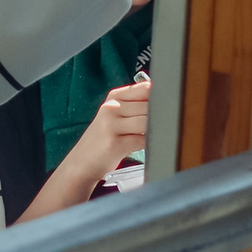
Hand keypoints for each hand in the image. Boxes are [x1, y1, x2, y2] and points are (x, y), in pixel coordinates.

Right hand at [18, 78, 153, 222]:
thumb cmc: (103, 139)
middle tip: (166, 123)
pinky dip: (150, 143)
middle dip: (160, 115)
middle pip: (148, 105)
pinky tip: (147, 145)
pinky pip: (142, 139)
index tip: (169, 104)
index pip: (145, 88)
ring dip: (155, 130)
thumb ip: (137, 106)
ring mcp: (111, 125)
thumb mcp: (115, 116)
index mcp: (114, 97)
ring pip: (146, 122)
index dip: (160, 96)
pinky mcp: (115, 144)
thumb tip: (166, 100)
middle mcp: (111, 108)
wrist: (82, 162)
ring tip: (155, 135)